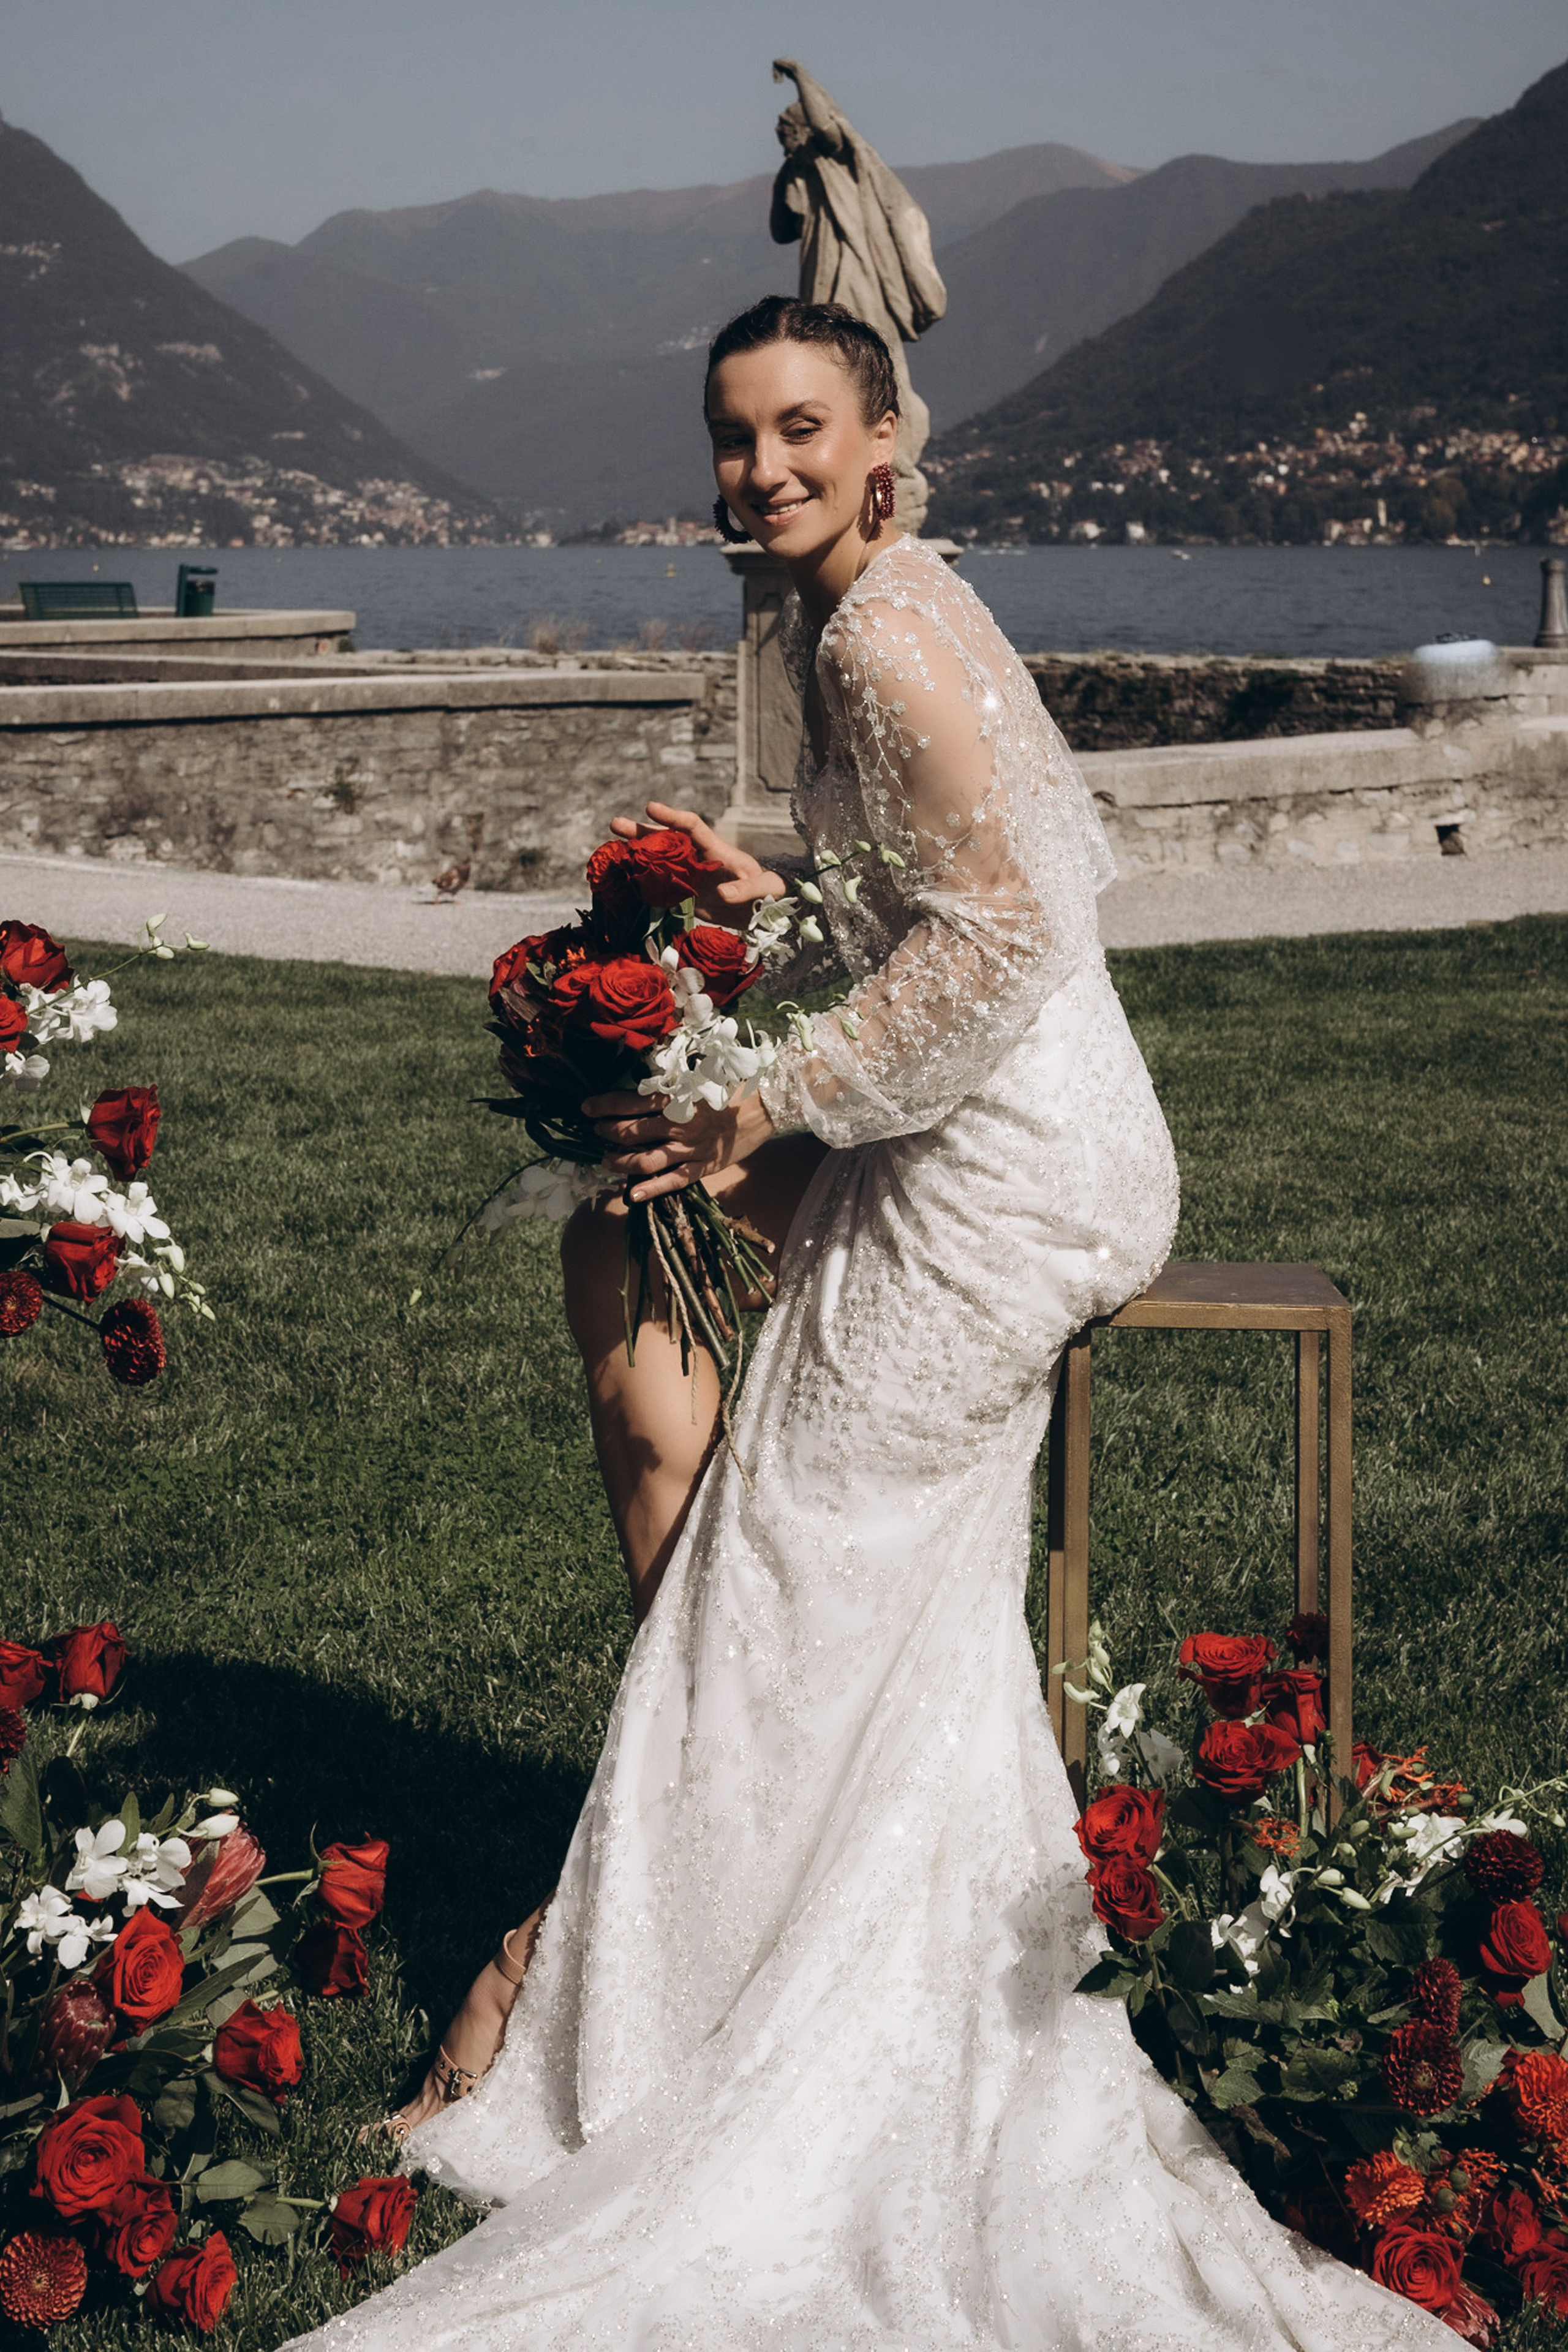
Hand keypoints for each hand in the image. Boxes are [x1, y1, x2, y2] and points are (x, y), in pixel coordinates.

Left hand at [585, 1085, 775, 1202]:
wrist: (766, 1107)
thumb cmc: (732, 1088)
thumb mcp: (698, 1079)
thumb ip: (671, 1087)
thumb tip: (643, 1089)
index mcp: (675, 1099)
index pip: (629, 1102)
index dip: (604, 1105)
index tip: (586, 1107)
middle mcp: (677, 1125)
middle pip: (630, 1131)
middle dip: (608, 1131)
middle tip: (597, 1131)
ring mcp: (688, 1149)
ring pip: (644, 1160)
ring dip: (620, 1161)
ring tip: (606, 1160)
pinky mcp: (701, 1166)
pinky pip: (672, 1181)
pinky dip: (650, 1190)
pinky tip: (632, 1195)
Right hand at [611, 800, 785, 928]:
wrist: (767, 910)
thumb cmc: (770, 891)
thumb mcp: (766, 888)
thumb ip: (746, 890)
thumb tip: (721, 895)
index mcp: (716, 850)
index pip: (692, 827)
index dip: (672, 817)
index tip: (650, 808)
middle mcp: (697, 859)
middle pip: (665, 840)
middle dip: (641, 832)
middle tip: (614, 824)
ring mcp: (689, 877)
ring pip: (657, 862)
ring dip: (635, 856)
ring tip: (609, 851)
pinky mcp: (685, 896)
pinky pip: (659, 887)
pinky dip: (641, 884)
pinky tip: (621, 883)